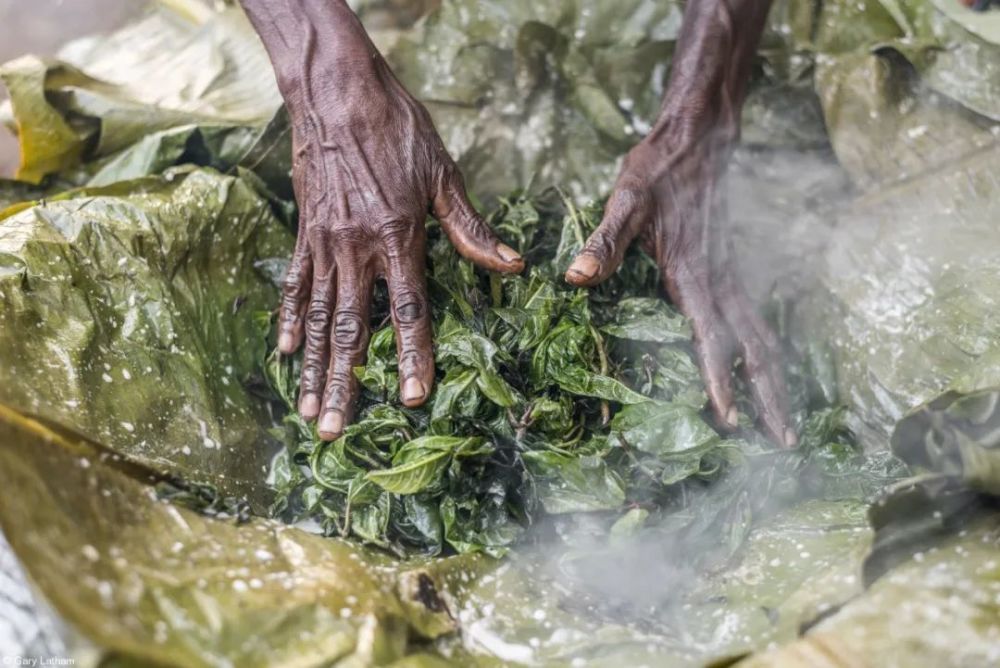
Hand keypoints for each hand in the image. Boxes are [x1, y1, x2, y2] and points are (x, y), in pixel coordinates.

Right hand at [270, 37, 522, 440]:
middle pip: (351, 329)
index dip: (413, 356)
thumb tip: (511, 265)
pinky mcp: (305, 231)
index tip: (412, 398)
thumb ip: (472, 228)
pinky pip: (294, 284)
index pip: (409, 310)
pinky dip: (288, 320)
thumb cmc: (397, 128)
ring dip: (312, 367)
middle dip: (344, 383)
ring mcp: (325, 243)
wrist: (337, 90)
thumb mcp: (444, 175)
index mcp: (399, 237)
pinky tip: (283, 353)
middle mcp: (357, 248)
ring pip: (317, 317)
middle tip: (334, 430)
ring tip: (308, 409)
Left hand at [565, 124, 793, 447]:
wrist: (698, 138)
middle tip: (783, 442)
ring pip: (763, 338)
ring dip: (776, 382)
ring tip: (785, 424)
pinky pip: (757, 321)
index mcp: (693, 274)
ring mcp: (733, 276)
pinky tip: (767, 375)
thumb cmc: (657, 172)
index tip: (726, 417)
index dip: (718, 378)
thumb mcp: (624, 202)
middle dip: (768, 397)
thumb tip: (577, 278)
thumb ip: (605, 242)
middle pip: (754, 348)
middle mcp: (720, 281)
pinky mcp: (733, 270)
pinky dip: (767, 356)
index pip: (711, 336)